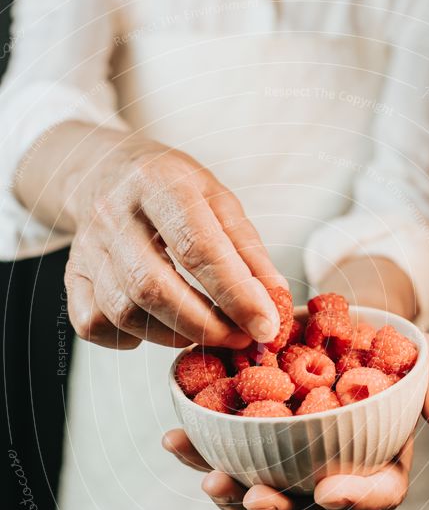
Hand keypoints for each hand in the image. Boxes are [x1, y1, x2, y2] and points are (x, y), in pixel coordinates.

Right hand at [62, 128, 284, 348]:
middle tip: (240, 338)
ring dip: (175, 335)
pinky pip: (95, 325)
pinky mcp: (72, 277)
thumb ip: (248, 250)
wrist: (105, 172)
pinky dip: (130, 338)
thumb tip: (276, 300)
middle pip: (153, 287)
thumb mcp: (218, 200)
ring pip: (125, 312)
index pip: (197, 246)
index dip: (235, 294)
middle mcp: (113, 213)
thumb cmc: (172, 190)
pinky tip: (156, 324)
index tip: (266, 326)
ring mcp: (86, 248)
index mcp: (158, 182)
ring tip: (207, 330)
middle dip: (205, 326)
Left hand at [163, 334, 428, 509]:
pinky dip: (199, 453)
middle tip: (257, 498)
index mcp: (379, 463)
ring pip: (262, 498)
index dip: (357, 501)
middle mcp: (331, 474)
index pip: (379, 495)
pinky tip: (176, 439)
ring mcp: (288, 465)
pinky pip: (225, 458)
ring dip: (233, 498)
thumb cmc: (386, 348)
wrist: (340, 326)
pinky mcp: (251, 444)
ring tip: (210, 478)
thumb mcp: (422, 355)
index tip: (331, 490)